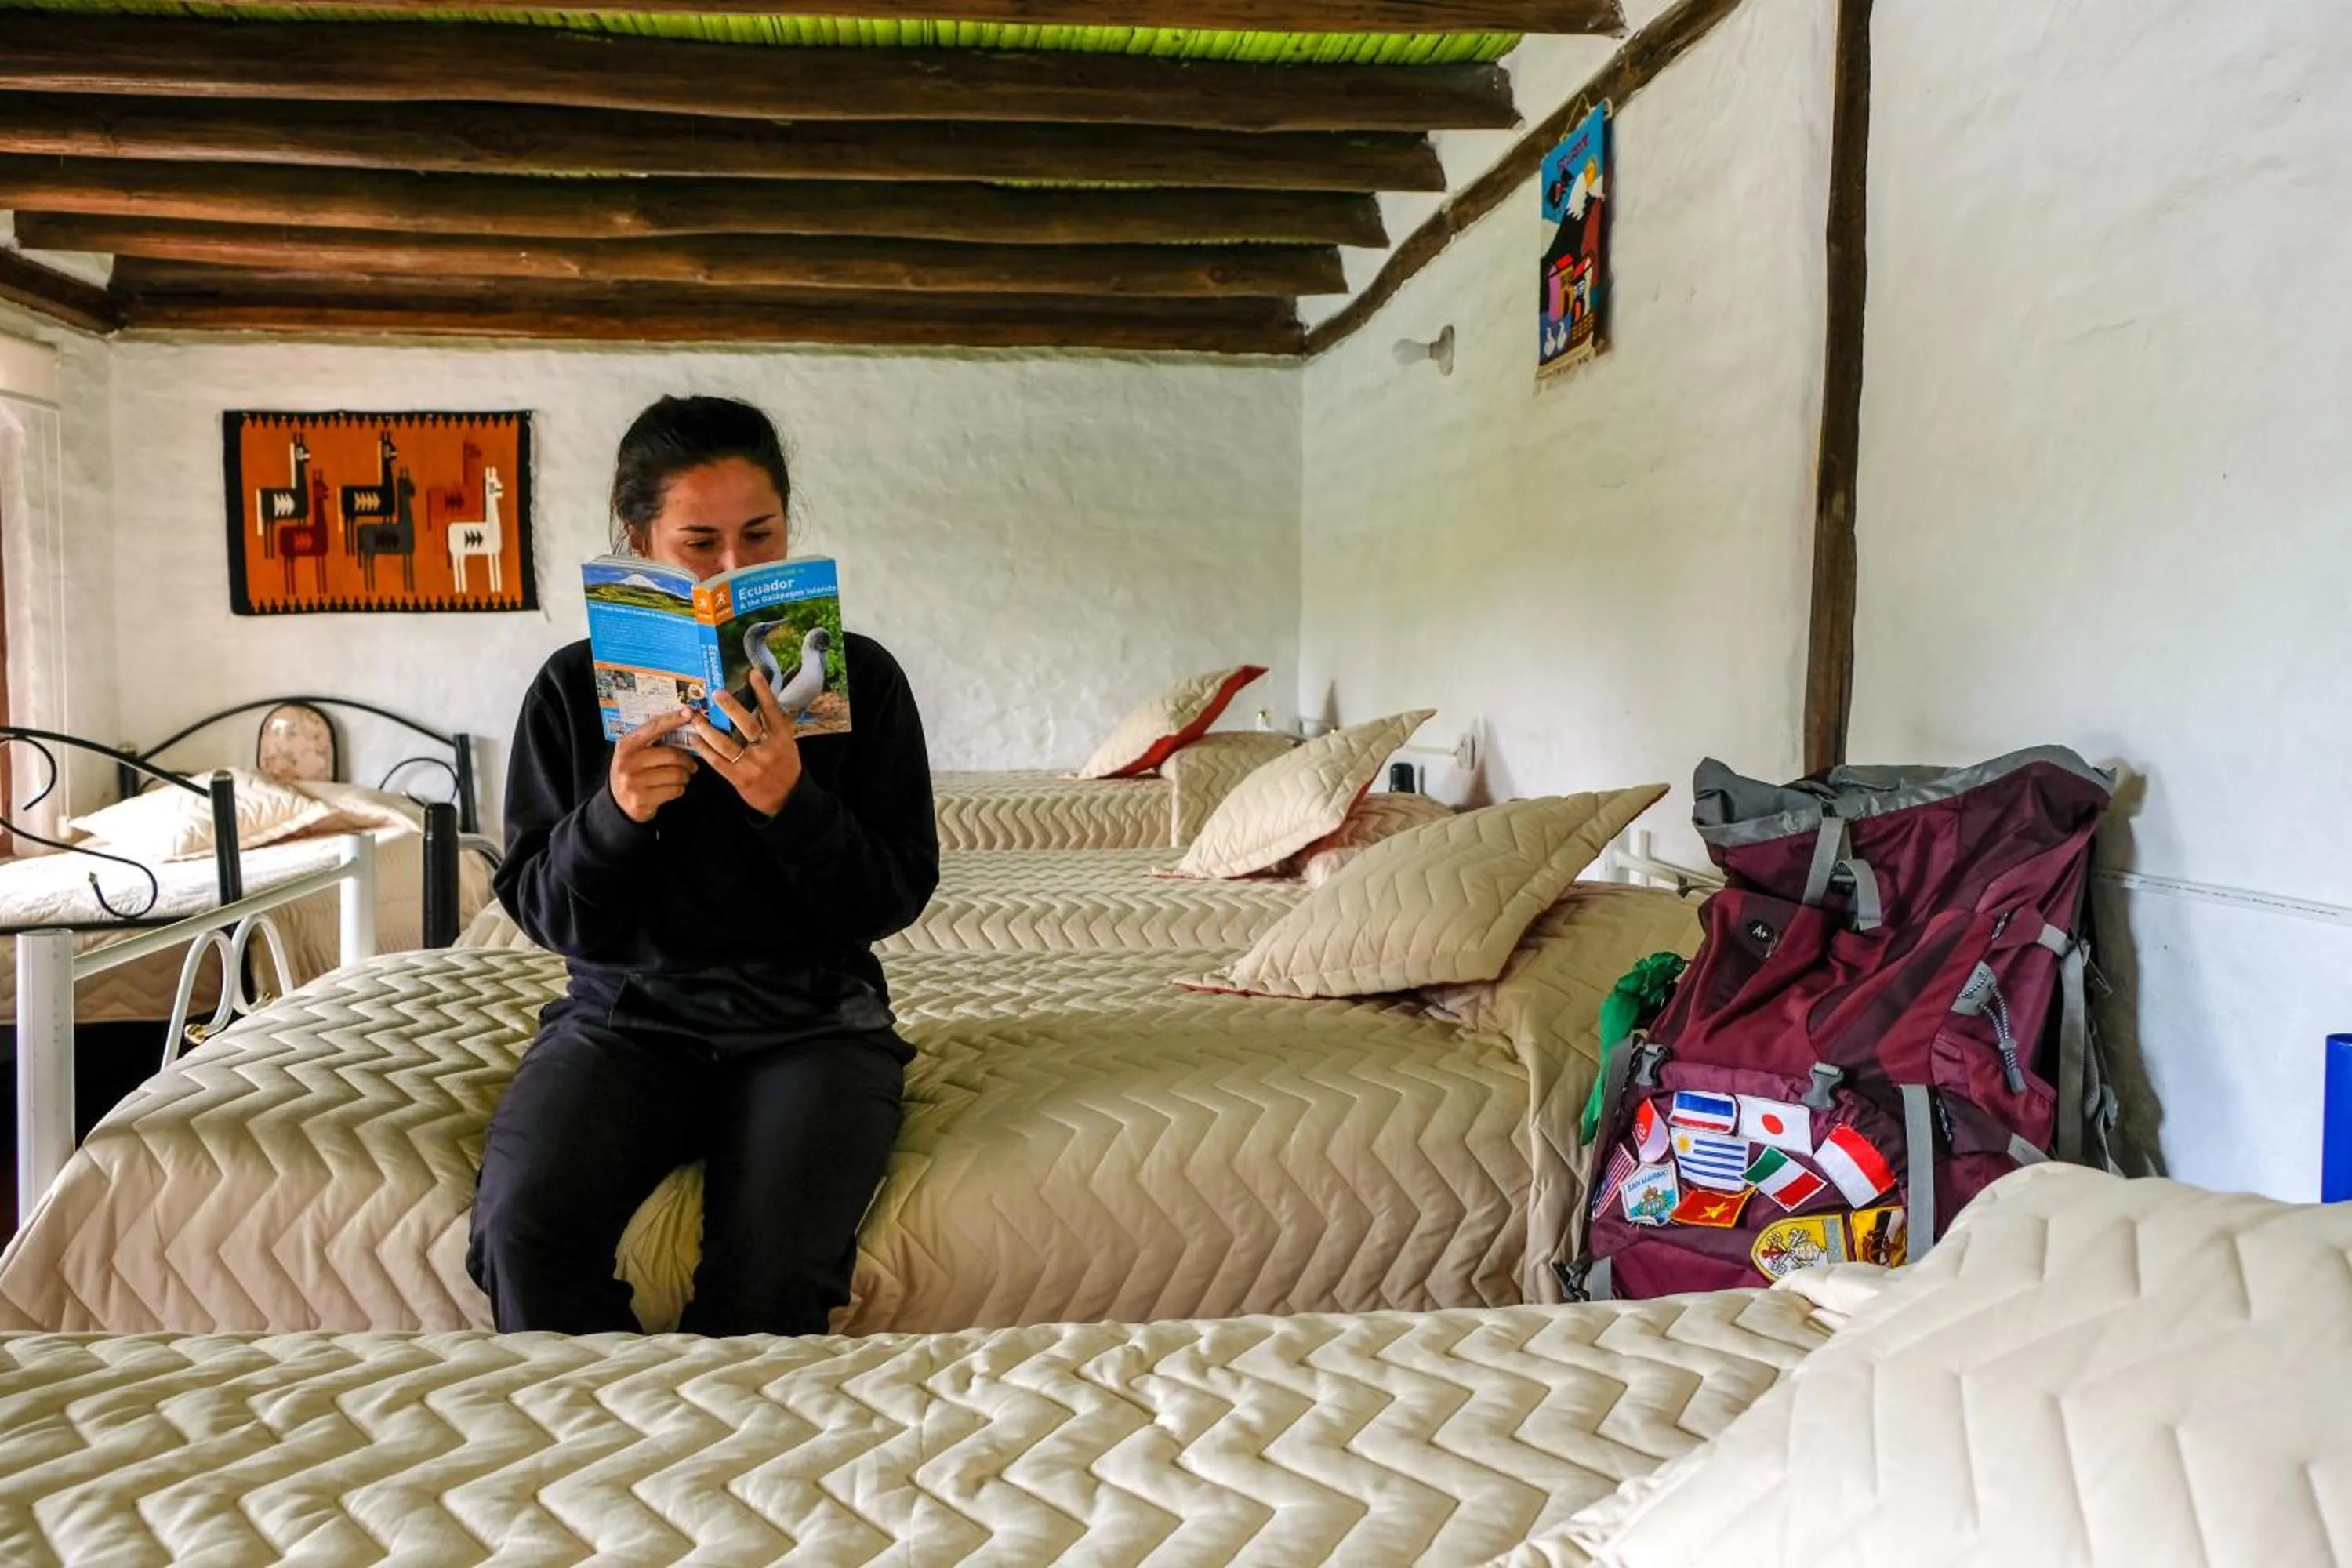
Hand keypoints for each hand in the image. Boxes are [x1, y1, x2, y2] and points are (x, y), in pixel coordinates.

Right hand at [609, 708, 698, 823]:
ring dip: (684, 777)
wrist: (618, 803)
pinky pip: (675, 790)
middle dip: (687, 761)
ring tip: (681, 778)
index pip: (654, 727)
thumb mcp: (634, 753)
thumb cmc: (633, 772)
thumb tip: (681, 724)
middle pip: (672, 755)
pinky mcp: (643, 800)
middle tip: (691, 765)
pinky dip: (679, 789)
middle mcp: (629, 762)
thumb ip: (651, 740)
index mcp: (627, 745)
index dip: (673, 719)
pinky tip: (672, 789)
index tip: (689, 713)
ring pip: (677, 774)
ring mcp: (634, 782)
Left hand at [687, 668, 802, 818]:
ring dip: (708, 729)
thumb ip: (772, 727)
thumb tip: (757, 701)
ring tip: (694, 717)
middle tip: (716, 693)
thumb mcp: (786, 744)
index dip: (763, 691)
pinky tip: (694, 738)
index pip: (772, 711)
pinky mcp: (739, 778)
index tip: (753, 673)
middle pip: (748, 725)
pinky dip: (704, 749)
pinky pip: (718, 761)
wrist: (786, 799)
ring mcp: (752, 765)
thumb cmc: (784, 766)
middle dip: (731, 708)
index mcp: (781, 738)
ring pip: (727, 744)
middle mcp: (767, 749)